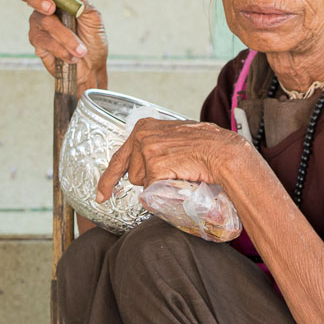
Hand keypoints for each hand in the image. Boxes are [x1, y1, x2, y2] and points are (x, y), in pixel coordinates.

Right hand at [19, 0, 107, 92]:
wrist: (93, 66)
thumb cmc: (93, 38)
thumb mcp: (93, 17)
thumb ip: (79, 0)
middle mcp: (45, 6)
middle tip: (51, 8)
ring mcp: (39, 24)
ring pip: (43, 21)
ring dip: (65, 36)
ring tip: (80, 49)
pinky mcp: (37, 42)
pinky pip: (44, 41)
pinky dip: (61, 48)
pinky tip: (72, 55)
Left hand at [96, 118, 247, 202]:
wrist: (222, 151)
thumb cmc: (205, 145)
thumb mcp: (173, 137)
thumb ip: (156, 145)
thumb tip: (145, 165)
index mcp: (144, 127)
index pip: (119, 157)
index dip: (108, 179)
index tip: (101, 196)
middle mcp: (141, 135)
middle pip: (132, 174)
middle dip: (149, 178)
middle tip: (174, 168)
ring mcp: (147, 150)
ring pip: (141, 183)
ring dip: (158, 182)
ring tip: (179, 169)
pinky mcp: (155, 166)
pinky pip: (152, 190)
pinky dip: (165, 189)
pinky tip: (180, 175)